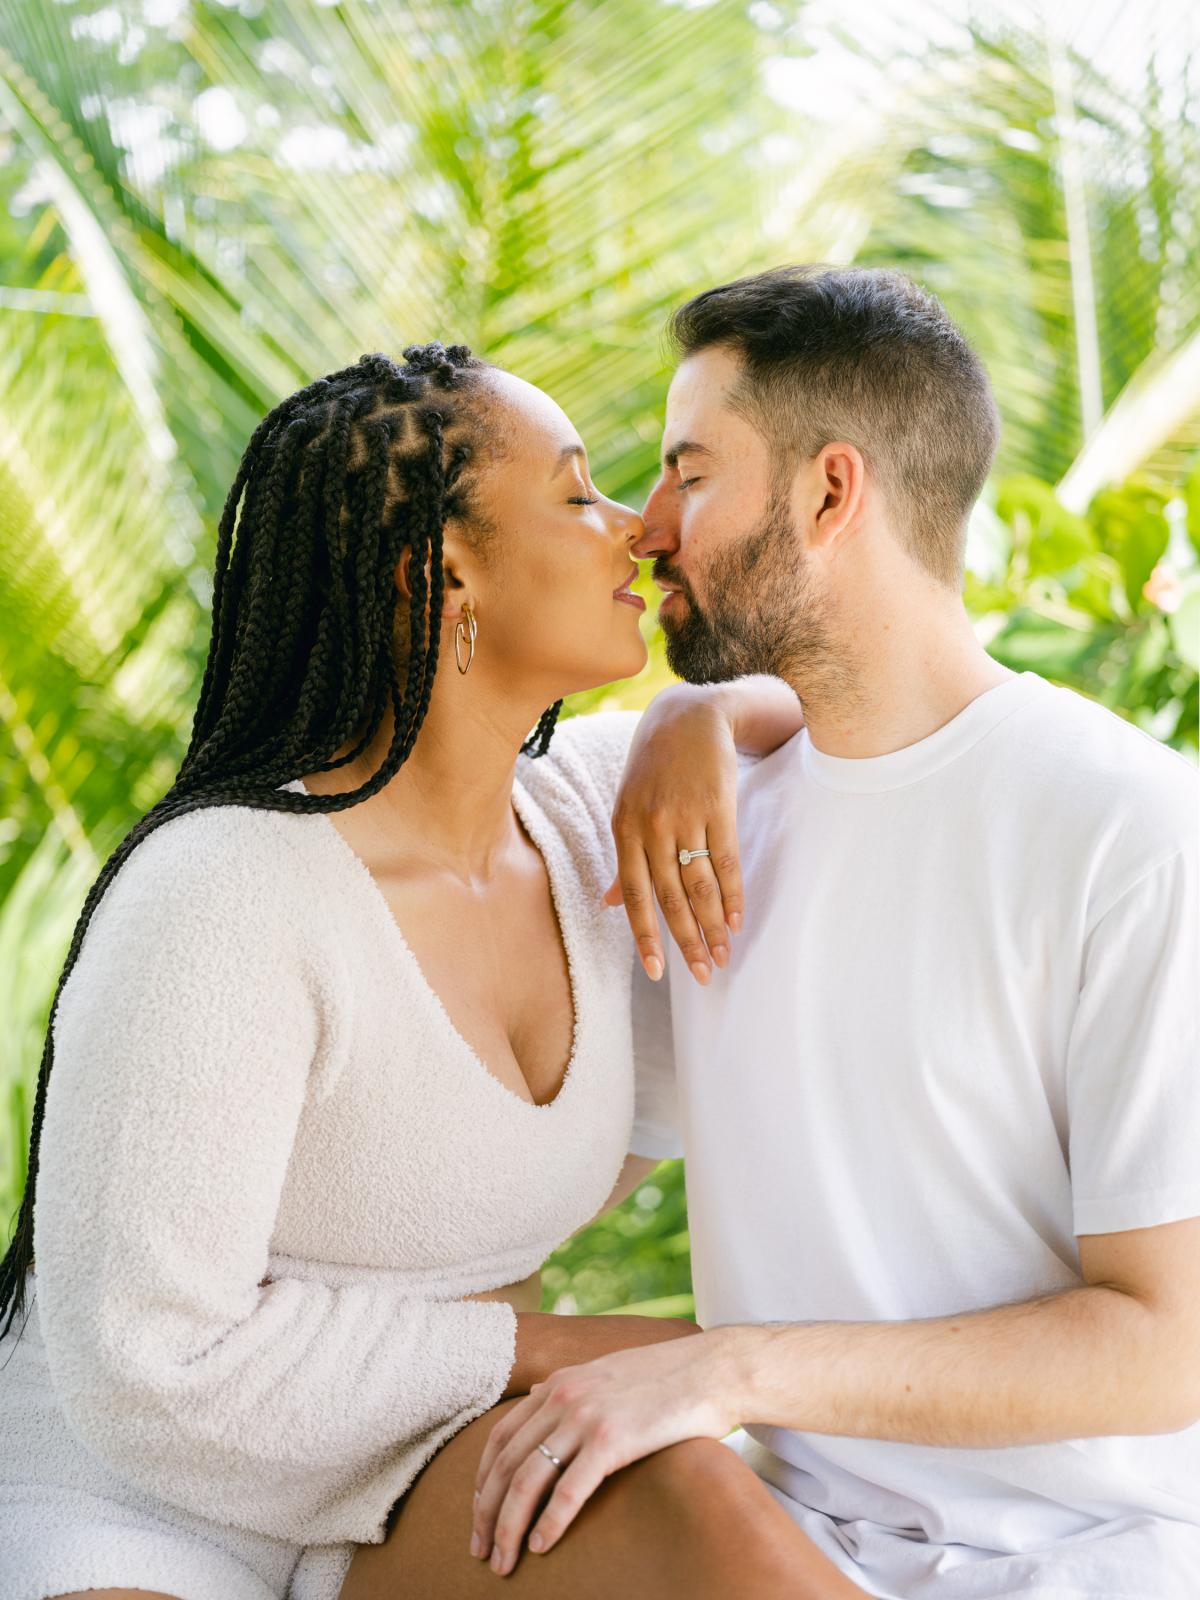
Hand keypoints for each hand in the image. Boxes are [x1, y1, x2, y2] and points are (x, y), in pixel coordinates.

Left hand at [469, 1329, 732, 1575]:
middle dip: (486, 1513)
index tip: (477, 1514)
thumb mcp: (605, 1374)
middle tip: (479, 1550)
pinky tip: (540, 1546)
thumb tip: (540, 1400)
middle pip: (505, 1464)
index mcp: (558, 1384)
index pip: (500, 1437)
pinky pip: (568, 1490)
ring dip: (509, 1527)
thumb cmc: (665, 1378)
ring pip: (528, 1481)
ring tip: (503, 1560)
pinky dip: (549, 1522)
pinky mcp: (612, 1440)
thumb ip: (571, 1390)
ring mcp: (586, 1417)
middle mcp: (563, 1397)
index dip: (481, 1480)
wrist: (712, 1369)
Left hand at [603, 686, 743, 985]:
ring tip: (723, 956)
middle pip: (670, 898)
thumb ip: (624, 858)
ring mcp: (686, 817)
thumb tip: (610, 904)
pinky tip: (736, 920)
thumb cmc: (654, 766)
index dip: (647, 937)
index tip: (657, 973)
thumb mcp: (627, 806)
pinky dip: (732, 893)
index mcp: (624, 830)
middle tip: (704, 976)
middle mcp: (652, 827)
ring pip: (700, 884)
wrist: (688, 716)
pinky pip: (726, 859)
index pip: (635, 896)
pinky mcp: (718, 806)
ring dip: (713, 926)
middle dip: (687, 942)